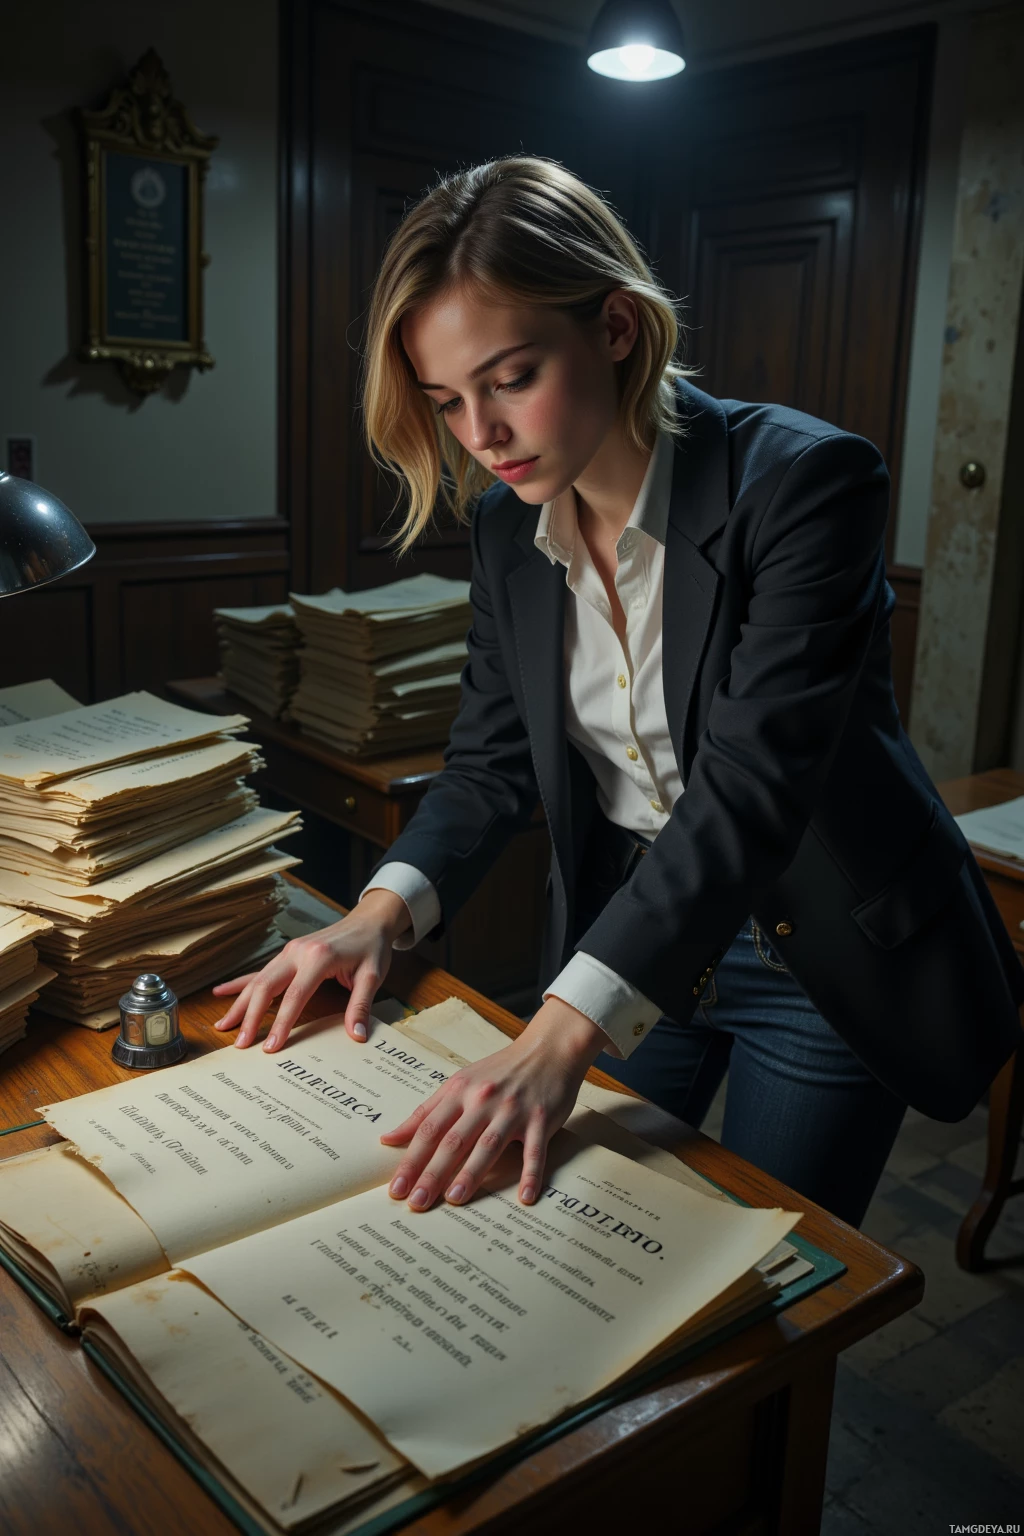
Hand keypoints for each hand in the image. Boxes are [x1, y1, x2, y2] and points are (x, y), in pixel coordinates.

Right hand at [211, 889, 410, 1050]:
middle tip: (240, 1044)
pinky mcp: (288, 953)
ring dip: (240, 1004)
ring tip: (222, 1026)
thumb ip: (360, 1005)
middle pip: (266, 987)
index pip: (295, 995)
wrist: (369, 920)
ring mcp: (290, 951)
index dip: (281, 1023)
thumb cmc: (372, 947)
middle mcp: (298, 952)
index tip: (270, 1046)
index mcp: (319, 957)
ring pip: (258, 980)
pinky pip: (261, 971)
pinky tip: (221, 992)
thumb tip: (356, 1036)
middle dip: (250, 1017)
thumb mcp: (372, 976)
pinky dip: (241, 983)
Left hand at [379, 997, 606, 1209]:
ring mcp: (513, 1110)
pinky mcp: (541, 1119)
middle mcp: (483, 1101)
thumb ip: (425, 1112)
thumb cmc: (500, 1070)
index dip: (411, 1160)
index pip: (429, 1130)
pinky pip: (536, 1151)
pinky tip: (525, 1198)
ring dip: (471, 1174)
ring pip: (488, 1145)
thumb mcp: (458, 1083)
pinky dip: (531, 1174)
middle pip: (453, 1140)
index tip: (397, 1188)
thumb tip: (388, 1138)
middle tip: (417, 1202)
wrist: (548, 1049)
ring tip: (454, 1199)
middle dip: (433, 1173)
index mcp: (459, 1092)